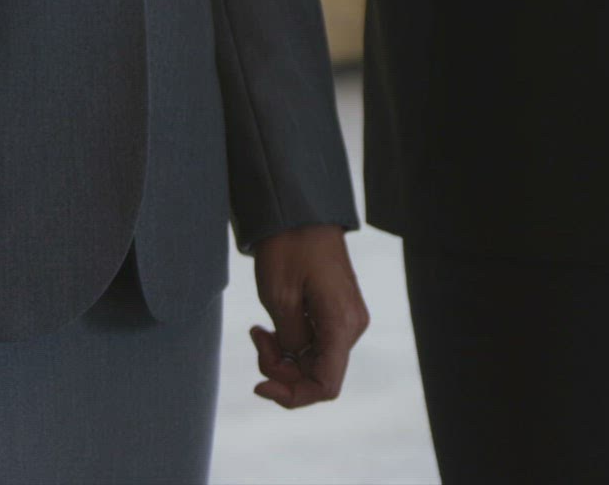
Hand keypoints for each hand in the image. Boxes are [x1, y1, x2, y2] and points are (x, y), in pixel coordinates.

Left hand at [249, 225, 368, 408]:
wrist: (301, 212)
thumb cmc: (289, 248)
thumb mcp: (279, 299)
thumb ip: (290, 342)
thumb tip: (296, 363)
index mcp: (342, 325)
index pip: (325, 387)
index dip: (292, 397)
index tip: (259, 384)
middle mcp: (352, 327)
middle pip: (317, 375)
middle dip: (280, 368)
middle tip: (256, 337)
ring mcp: (347, 319)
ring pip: (313, 361)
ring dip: (282, 354)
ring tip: (258, 329)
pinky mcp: (338, 312)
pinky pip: (315, 344)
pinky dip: (290, 342)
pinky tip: (270, 325)